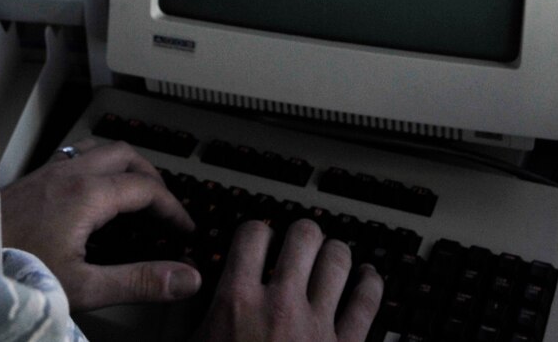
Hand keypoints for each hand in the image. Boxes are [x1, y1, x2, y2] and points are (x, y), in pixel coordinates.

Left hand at [0, 139, 201, 311]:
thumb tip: (185, 278)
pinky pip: (73, 154)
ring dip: (123, 164)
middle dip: (152, 176)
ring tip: (134, 190)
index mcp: (86, 195)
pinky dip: (97, 164)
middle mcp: (67, 173)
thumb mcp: (84, 287)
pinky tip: (90, 190)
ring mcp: (46, 172)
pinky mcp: (30, 179)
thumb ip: (139, 281)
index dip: (173, 207)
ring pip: (98, 148)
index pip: (146, 188)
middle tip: (164, 206)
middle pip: (125, 154)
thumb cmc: (15, 273)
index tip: (184, 228)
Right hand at [194, 219, 382, 341]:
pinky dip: (370, 284)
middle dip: (301, 234)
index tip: (259, 237)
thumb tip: (186, 287)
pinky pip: (367, 303)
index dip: (257, 231)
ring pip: (338, 261)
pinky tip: (368, 278)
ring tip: (330, 253)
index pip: (253, 234)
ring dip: (334, 253)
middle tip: (298, 241)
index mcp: (237, 302)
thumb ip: (189, 317)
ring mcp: (317, 326)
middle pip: (303, 237)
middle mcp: (281, 305)